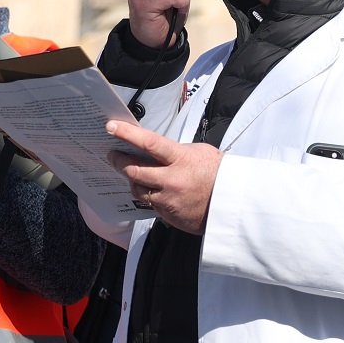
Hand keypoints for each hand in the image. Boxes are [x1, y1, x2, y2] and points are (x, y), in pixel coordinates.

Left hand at [107, 117, 219, 233]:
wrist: (232, 205)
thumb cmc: (218, 175)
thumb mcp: (200, 152)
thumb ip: (176, 151)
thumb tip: (154, 149)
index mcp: (181, 159)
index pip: (149, 143)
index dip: (127, 134)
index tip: (111, 127)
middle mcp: (172, 180)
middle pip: (134, 170)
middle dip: (119, 161)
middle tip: (112, 154)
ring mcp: (168, 200)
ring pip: (138, 189)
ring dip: (132, 180)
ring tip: (132, 173)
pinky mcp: (168, 215)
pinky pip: (150, 204)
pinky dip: (148, 196)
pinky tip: (151, 190)